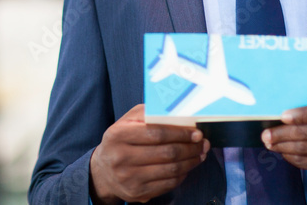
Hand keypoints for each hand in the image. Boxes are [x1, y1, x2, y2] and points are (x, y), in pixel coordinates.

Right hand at [89, 104, 209, 203]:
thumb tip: (175, 113)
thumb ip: (147, 113)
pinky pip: (167, 184)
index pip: (156, 133)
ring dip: (190, 162)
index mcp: (118, 135)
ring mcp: (129, 178)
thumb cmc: (121, 141)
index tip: (196, 132)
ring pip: (170, 170)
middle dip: (190, 148)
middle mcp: (121, 158)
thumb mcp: (126, 122)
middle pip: (166, 153)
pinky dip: (182, 175)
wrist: (103, 172)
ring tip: (200, 154)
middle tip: (203, 143)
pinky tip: (187, 167)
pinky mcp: (137, 193)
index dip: (180, 133)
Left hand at [262, 101, 306, 203]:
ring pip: (305, 149)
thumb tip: (284, 114)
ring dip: (283, 145)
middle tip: (266, 133)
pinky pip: (306, 162)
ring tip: (270, 142)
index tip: (283, 116)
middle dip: (284, 132)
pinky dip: (290, 156)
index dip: (302, 114)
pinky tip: (282, 151)